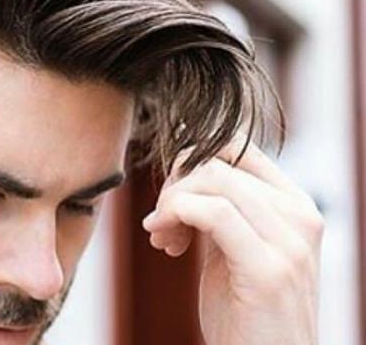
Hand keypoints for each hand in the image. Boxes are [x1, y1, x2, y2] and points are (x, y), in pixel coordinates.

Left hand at [142, 134, 323, 344]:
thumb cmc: (245, 313)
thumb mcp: (236, 248)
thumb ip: (222, 209)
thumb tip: (183, 170)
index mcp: (295, 206)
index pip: (237, 147)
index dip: (191, 160)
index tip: (171, 195)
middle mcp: (301, 216)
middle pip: (218, 162)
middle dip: (174, 185)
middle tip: (159, 222)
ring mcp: (290, 241)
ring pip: (212, 180)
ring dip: (171, 203)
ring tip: (161, 236)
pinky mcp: (268, 268)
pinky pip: (212, 212)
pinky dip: (175, 216)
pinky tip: (165, 242)